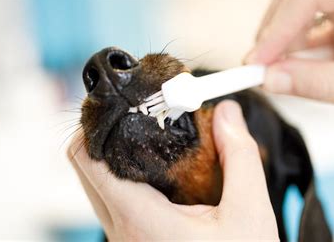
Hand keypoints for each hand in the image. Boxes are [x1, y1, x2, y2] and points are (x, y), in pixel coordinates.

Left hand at [68, 100, 278, 240]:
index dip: (93, 125)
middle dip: (103, 134)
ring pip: (94, 184)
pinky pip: (109, 200)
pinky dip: (122, 177)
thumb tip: (227, 112)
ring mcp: (121, 236)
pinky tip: (154, 169)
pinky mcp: (129, 240)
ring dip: (112, 156)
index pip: (86, 160)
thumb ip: (238, 157)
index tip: (117, 105)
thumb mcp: (249, 215)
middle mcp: (119, 228)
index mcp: (139, 218)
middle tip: (135, 113)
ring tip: (146, 136)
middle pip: (84, 167)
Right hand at [245, 0, 333, 111]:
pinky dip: (300, 52)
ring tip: (279, 72)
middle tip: (260, 63)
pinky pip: (315, 29)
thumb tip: (274, 80)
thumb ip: (321, 82)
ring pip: (303, 12)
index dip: (279, 27)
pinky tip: (297, 71)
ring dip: (286, 43)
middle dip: (275, 31)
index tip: (259, 60)